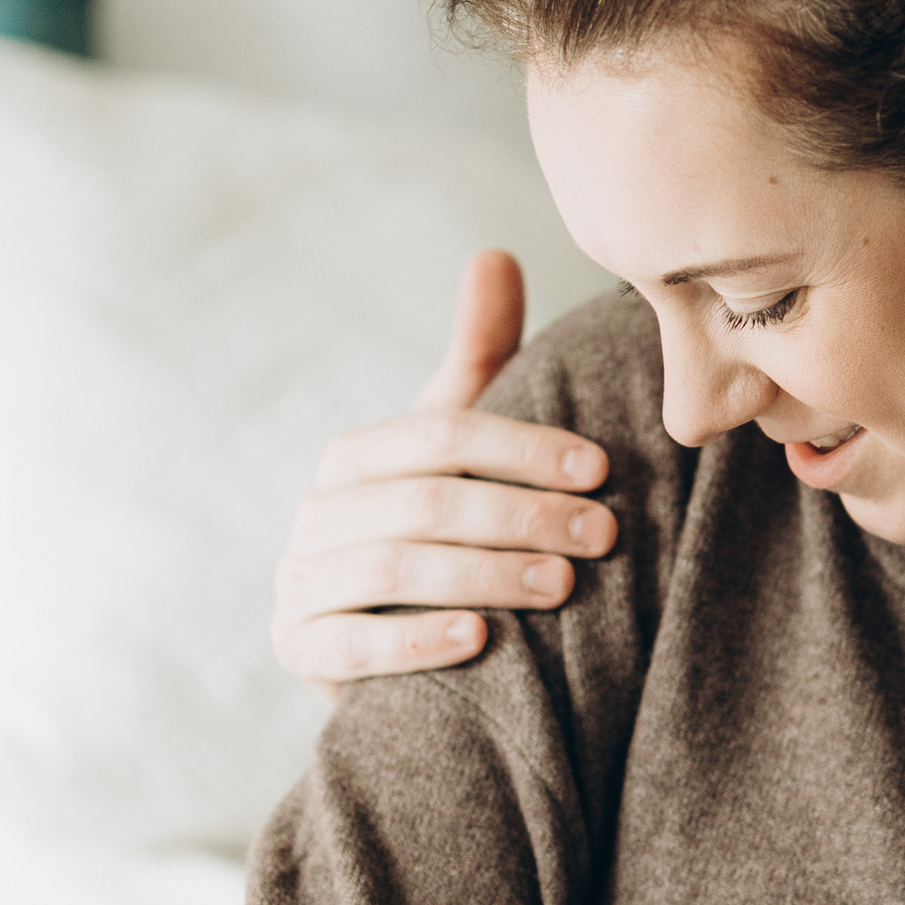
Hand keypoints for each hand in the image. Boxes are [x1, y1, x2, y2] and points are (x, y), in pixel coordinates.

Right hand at [272, 250, 616, 699]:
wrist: (381, 642)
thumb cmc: (436, 529)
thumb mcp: (455, 444)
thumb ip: (479, 355)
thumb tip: (493, 254)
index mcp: (355, 455)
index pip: (442, 435)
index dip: (523, 447)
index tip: (599, 470)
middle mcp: (317, 513)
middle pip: (426, 502)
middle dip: (522, 515)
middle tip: (603, 535)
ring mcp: (301, 584)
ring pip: (394, 570)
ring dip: (485, 575)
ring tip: (563, 585)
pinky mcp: (301, 651)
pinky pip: (354, 647)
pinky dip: (417, 641)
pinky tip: (483, 639)